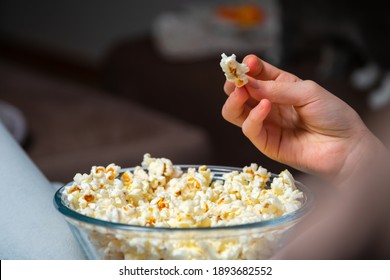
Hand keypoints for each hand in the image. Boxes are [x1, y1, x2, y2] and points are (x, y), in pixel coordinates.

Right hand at [222, 55, 384, 182]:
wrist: (346, 147)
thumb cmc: (333, 116)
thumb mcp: (308, 92)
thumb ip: (277, 88)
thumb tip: (248, 84)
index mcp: (280, 87)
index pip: (256, 74)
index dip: (248, 67)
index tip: (246, 63)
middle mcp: (269, 105)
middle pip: (239, 93)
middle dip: (233, 84)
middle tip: (236, 80)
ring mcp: (266, 124)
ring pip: (235, 113)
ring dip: (234, 101)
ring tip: (241, 92)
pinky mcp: (266, 143)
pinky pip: (249, 129)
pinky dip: (253, 117)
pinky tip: (265, 107)